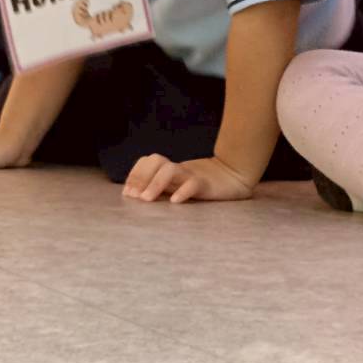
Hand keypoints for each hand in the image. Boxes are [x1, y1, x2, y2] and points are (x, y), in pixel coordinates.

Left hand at [122, 154, 254, 203]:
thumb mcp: (180, 185)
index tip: (127, 192)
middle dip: (140, 177)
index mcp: (171, 169)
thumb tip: (137, 198)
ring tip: (146, 199)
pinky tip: (175, 201)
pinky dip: (183, 191)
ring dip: (155, 184)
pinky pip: (193, 184)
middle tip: (133, 196)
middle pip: (156, 161)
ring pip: (170, 170)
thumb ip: (163, 187)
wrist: (235, 177)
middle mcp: (180, 170)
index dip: (135, 174)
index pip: (148, 161)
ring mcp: (193, 175)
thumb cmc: (204, 185)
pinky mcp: (206, 184)